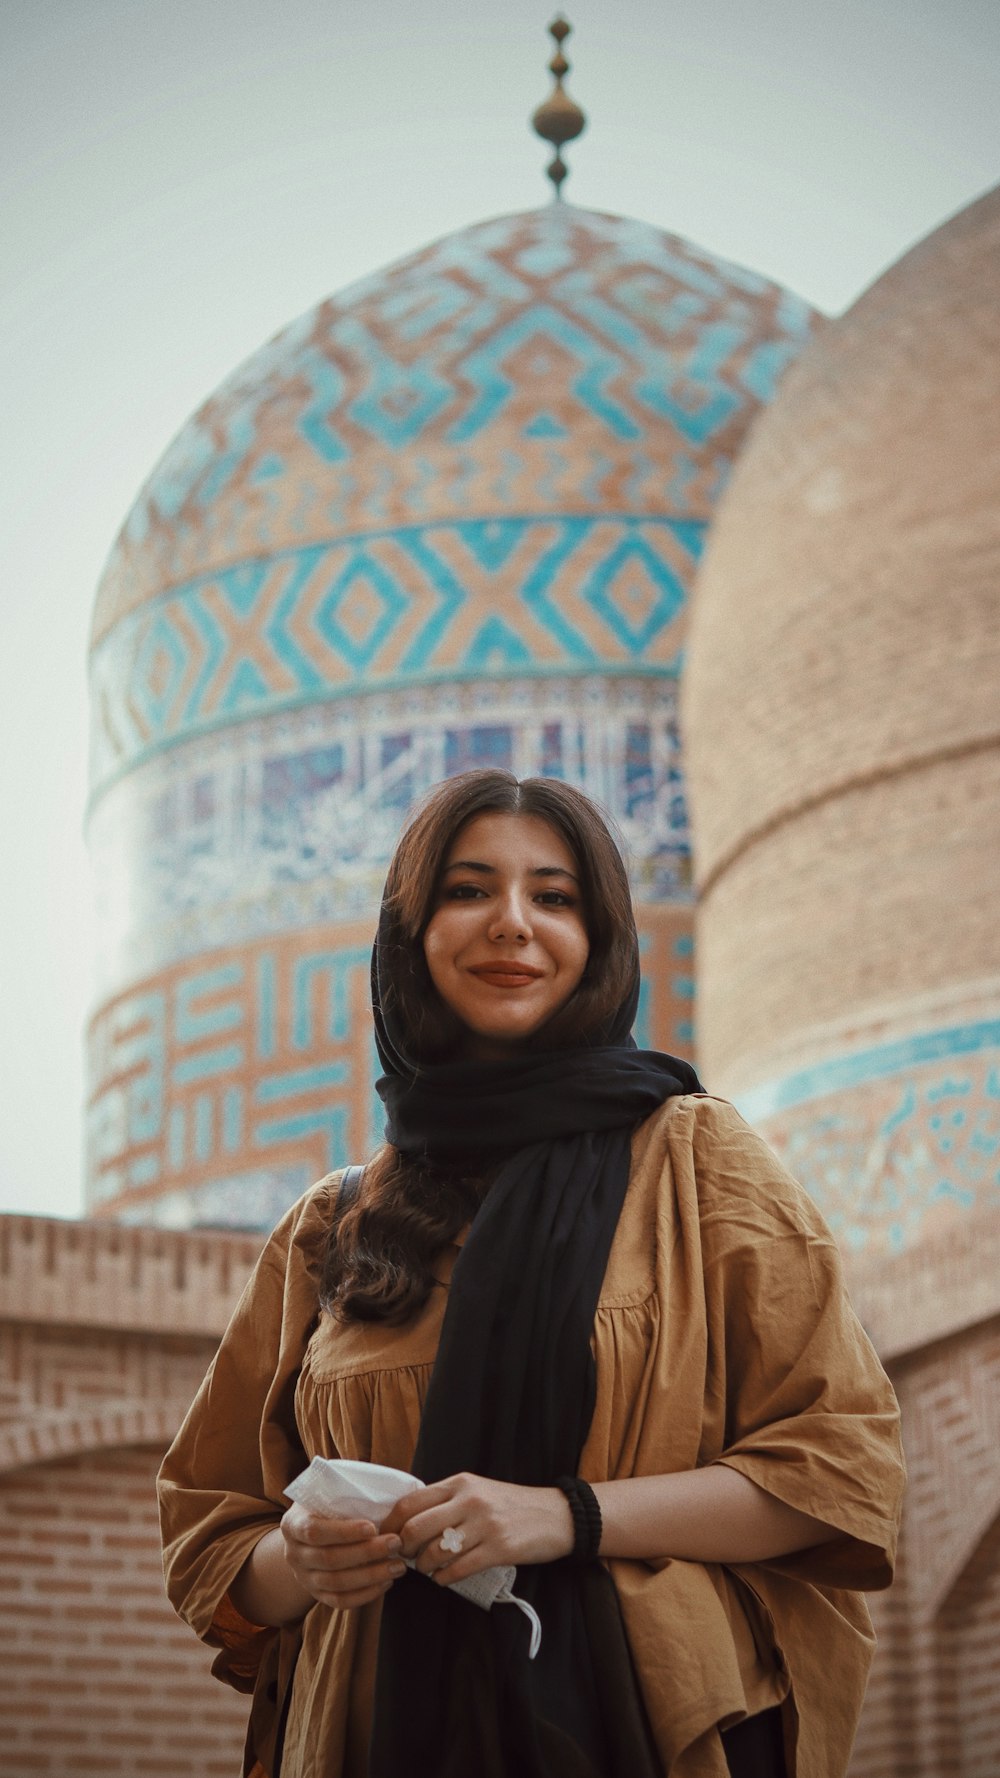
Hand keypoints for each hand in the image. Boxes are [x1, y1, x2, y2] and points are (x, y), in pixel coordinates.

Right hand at [279, 1502, 407, 1609]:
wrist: (309, 1535)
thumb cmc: (327, 1507)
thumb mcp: (327, 1494)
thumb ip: (344, 1494)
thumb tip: (382, 1493)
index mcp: (293, 1524)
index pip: (314, 1531)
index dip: (344, 1531)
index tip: (372, 1527)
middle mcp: (293, 1554)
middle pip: (329, 1559)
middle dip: (366, 1552)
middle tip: (396, 1543)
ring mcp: (304, 1577)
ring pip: (337, 1583)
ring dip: (371, 1576)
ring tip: (398, 1566)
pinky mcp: (316, 1595)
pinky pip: (340, 1601)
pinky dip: (365, 1595)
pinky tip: (386, 1582)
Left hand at [381, 1473, 573, 1585]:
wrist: (556, 1515)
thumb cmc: (511, 1505)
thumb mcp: (477, 1490)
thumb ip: (446, 1499)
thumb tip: (408, 1520)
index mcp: (460, 1483)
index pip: (411, 1502)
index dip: (392, 1524)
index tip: (387, 1538)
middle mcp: (469, 1500)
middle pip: (417, 1527)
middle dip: (405, 1548)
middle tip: (406, 1558)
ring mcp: (485, 1524)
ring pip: (435, 1551)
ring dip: (424, 1567)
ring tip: (427, 1569)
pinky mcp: (499, 1549)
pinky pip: (458, 1569)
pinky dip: (444, 1578)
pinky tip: (444, 1578)